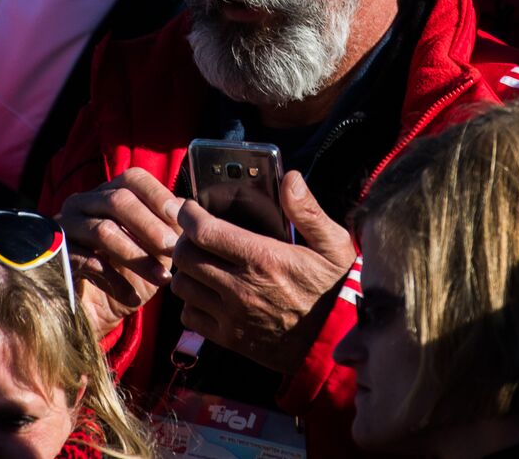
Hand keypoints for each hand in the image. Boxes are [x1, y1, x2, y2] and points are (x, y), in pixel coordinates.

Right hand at [58, 167, 182, 339]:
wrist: (96, 311)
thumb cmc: (131, 273)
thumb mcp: (155, 248)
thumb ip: (170, 226)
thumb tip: (189, 209)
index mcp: (108, 192)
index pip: (133, 179)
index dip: (158, 195)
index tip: (180, 218)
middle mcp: (82, 203)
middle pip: (118, 201)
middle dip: (151, 227)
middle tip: (174, 251)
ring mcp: (64, 228)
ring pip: (103, 231)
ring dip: (137, 256)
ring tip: (162, 279)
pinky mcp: (55, 257)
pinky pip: (87, 262)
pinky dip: (115, 280)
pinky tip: (133, 297)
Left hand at [169, 171, 356, 373]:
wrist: (336, 341)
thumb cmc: (335, 288)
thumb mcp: (334, 244)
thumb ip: (308, 211)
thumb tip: (290, 178)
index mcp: (264, 258)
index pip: (205, 231)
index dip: (189, 213)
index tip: (189, 206)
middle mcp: (241, 287)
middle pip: (185, 256)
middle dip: (184, 238)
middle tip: (195, 232)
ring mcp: (232, 315)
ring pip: (182, 286)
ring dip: (186, 270)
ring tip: (201, 261)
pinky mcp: (229, 338)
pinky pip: (189, 316)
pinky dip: (191, 301)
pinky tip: (208, 292)